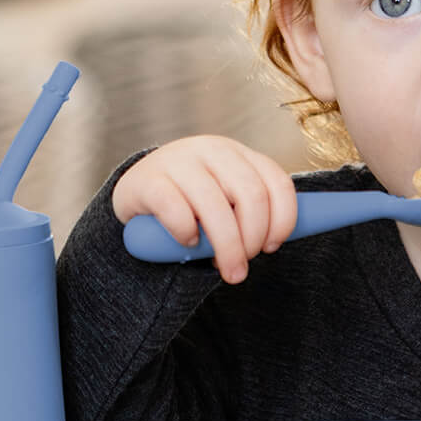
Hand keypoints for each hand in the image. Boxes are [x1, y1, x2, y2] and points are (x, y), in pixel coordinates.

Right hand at [112, 136, 297, 283]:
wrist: (137, 192)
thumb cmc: (191, 202)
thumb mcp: (226, 198)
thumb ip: (252, 211)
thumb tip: (279, 241)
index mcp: (238, 153)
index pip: (277, 182)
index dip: (283, 219)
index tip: (272, 247)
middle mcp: (212, 150)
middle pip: (251, 195)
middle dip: (252, 240)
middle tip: (243, 266)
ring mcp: (179, 161)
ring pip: (216, 207)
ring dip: (227, 247)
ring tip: (227, 270)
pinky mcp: (149, 180)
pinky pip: (176, 210)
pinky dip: (187, 234)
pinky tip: (189, 242)